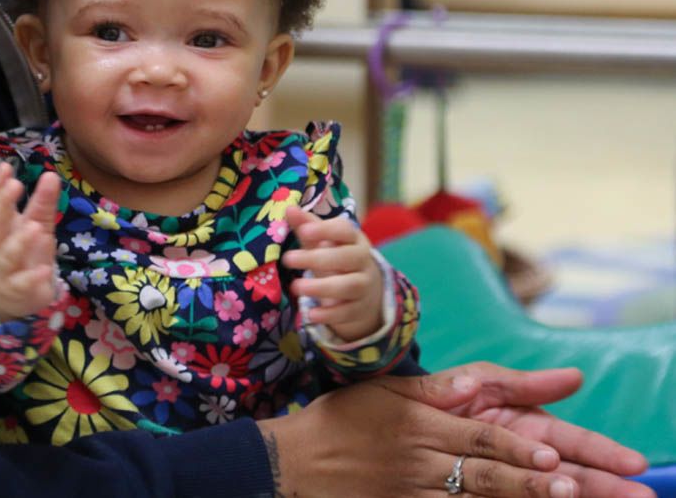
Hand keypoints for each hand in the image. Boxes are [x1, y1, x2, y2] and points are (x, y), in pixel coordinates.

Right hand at [0, 163, 60, 321]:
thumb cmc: (25, 253)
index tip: (5, 167)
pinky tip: (45, 269)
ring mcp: (5, 269)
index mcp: (1, 226)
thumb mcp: (37, 225)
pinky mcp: (18, 290)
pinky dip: (32, 277)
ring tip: (34, 228)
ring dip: (19, 241)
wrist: (15, 297)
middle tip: (15, 185)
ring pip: (7, 255)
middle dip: (2, 205)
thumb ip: (42, 202)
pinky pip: (23, 284)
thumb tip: (51, 174)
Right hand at [255, 365, 653, 497]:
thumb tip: (478, 380)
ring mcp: (413, 492)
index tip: (552, 453)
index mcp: (419, 423)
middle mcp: (420, 459)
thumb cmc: (341, 419)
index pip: (477, 434)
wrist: (294, 463)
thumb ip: (436, 387)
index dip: (515, 444)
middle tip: (572, 486)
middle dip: (531, 481)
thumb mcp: (386, 391)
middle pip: (484, 472)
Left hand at [281, 206, 382, 340]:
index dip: (325, 229)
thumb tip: (289, 208)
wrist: (365, 292)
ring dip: (321, 287)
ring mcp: (364, 285)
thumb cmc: (337, 259)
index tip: (304, 231)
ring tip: (296, 287)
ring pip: (348, 285)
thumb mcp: (324, 242)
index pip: (344, 230)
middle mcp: (363, 260)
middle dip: (316, 258)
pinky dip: (329, 314)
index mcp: (354, 239)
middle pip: (346, 258)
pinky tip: (311, 315)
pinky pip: (347, 312)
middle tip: (287, 259)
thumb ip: (307, 226)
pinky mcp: (360, 309)